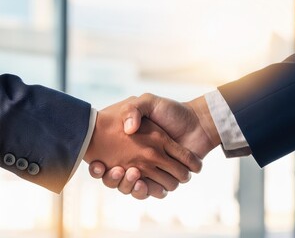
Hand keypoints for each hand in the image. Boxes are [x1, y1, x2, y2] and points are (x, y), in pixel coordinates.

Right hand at [84, 98, 201, 194]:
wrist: (196, 122)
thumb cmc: (172, 111)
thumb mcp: (148, 101)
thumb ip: (134, 109)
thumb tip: (127, 130)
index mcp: (129, 144)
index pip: (105, 161)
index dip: (98, 168)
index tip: (97, 164)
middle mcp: (137, 160)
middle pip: (116, 179)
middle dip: (113, 179)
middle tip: (118, 169)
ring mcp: (151, 171)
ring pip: (131, 188)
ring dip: (129, 185)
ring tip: (132, 173)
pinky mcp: (164, 179)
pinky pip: (151, 192)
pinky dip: (146, 190)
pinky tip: (143, 182)